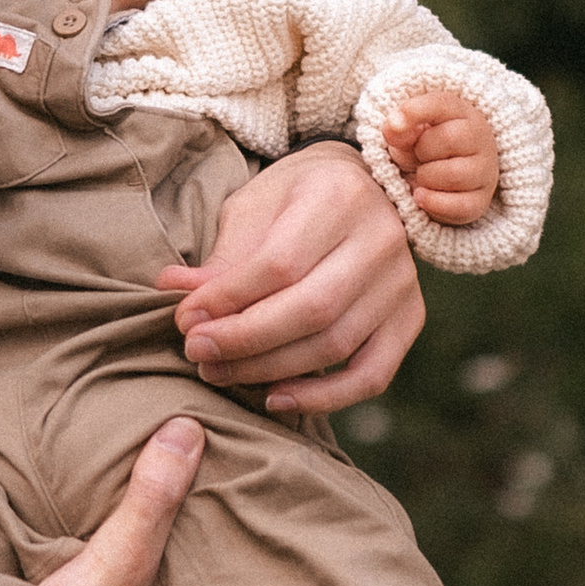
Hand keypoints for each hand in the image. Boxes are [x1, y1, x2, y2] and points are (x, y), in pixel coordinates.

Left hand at [158, 142, 424, 416]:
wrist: (359, 187)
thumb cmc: (293, 199)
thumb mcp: (254, 209)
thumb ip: (224, 257)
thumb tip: (174, 291)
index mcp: (339, 196)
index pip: (280, 263)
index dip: (228, 299)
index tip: (185, 319)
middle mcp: (382, 238)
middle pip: (311, 308)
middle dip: (244, 340)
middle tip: (196, 353)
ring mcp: (403, 281)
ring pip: (335, 344)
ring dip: (270, 369)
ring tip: (220, 372)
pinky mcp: (410, 317)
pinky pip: (372, 374)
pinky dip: (324, 397)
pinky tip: (275, 397)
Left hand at [379, 84, 497, 224]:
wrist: (445, 178)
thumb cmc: (426, 147)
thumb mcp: (409, 132)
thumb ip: (399, 128)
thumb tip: (393, 128)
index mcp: (461, 112)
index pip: (441, 104)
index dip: (414, 112)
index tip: (392, 124)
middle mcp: (480, 138)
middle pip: (449, 139)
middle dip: (422, 151)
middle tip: (418, 156)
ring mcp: (485, 171)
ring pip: (453, 174)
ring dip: (426, 177)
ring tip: (422, 176)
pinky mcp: (481, 200)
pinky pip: (458, 205)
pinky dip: (433, 202)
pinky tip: (421, 195)